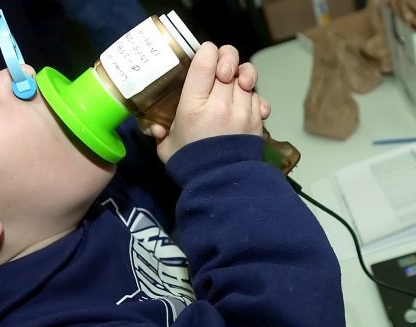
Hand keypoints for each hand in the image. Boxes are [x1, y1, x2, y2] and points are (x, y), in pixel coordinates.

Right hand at [149, 42, 270, 162]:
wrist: (220, 186)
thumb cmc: (190, 164)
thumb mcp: (167, 146)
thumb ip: (163, 131)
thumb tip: (157, 126)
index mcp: (194, 105)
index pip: (206, 59)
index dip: (208, 51)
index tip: (205, 59)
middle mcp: (221, 103)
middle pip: (230, 62)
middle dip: (226, 61)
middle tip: (221, 72)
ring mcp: (242, 111)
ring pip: (247, 76)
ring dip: (240, 78)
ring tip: (233, 87)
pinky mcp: (256, 120)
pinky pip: (257, 96)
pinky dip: (251, 96)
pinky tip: (243, 104)